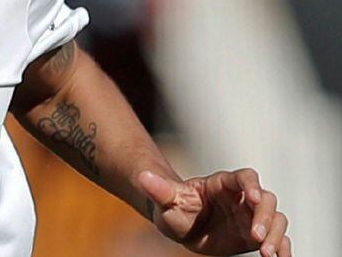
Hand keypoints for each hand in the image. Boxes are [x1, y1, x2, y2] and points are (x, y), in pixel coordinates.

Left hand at [138, 168, 290, 255]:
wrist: (180, 226)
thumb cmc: (173, 207)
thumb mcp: (165, 200)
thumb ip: (158, 189)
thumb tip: (142, 177)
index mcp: (222, 183)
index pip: (245, 177)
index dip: (252, 185)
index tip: (254, 198)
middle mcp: (241, 198)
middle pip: (266, 199)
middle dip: (264, 217)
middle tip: (256, 238)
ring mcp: (251, 216)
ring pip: (276, 219)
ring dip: (275, 235)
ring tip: (266, 255)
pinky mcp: (255, 235)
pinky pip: (278, 239)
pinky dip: (283, 248)